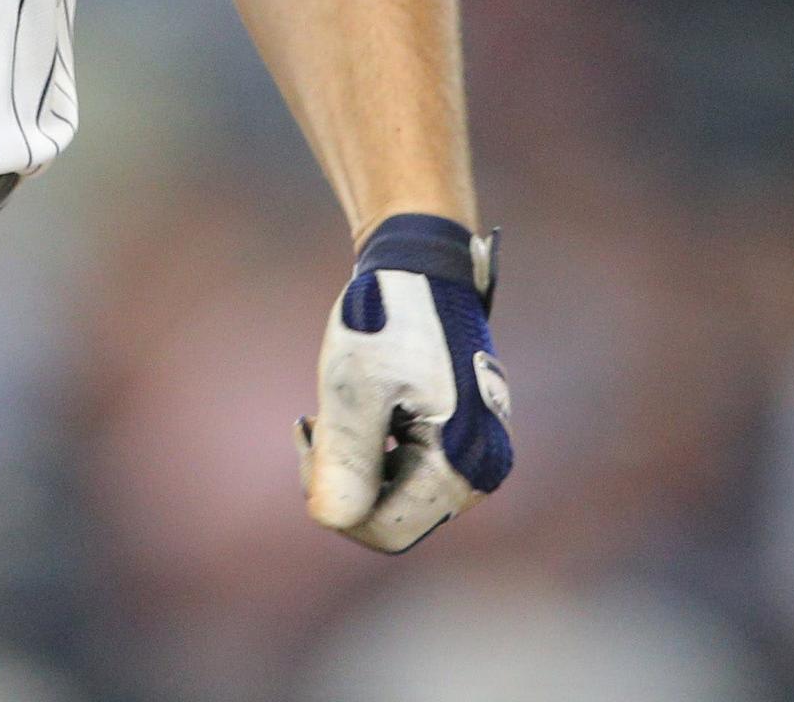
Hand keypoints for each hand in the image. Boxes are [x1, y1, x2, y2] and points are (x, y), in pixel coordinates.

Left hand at [300, 215, 511, 552]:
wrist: (420, 262)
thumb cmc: (386, 315)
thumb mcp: (353, 384)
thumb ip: (345, 457)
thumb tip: (332, 519)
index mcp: (463, 463)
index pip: (384, 531)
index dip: (335, 501)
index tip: (312, 436)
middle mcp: (482, 471)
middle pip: (390, 520)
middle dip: (343, 482)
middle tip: (312, 425)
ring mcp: (475, 457)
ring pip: (394, 498)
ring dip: (354, 465)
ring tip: (330, 412)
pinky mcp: (461, 441)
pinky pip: (405, 474)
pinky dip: (371, 452)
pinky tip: (356, 411)